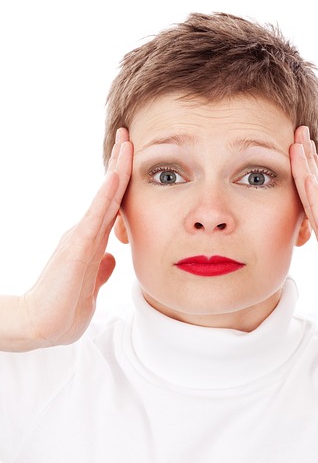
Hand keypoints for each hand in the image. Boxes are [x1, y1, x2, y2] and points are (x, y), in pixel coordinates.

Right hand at [20, 128, 132, 347]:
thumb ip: (101, 270)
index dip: (123, 184)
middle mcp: (85, 234)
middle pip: (109, 194)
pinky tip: (118, 175)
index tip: (132, 160)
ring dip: (118, 169)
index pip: (111, 207)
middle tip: (129, 135)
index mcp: (91, 243)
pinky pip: (97, 214)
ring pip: (105, 197)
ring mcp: (81, 237)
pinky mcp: (77, 246)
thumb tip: (112, 257)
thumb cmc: (64, 310)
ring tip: (126, 142)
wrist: (42, 327)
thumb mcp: (90, 287)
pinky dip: (108, 193)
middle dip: (120, 164)